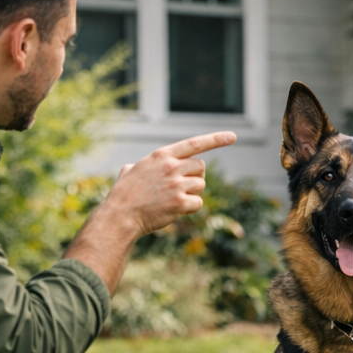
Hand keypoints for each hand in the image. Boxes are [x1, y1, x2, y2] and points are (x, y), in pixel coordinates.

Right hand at [64, 132, 235, 291]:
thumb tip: (132, 167)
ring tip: (172, 199)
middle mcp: (171, 166)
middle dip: (195, 177)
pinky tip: (174, 210)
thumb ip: (140, 166)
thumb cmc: (123, 195)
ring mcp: (176, 184)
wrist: (120, 215)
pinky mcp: (180, 202)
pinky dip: (190, 208)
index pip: (194, 143)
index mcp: (161, 156)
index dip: (215, 139)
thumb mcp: (130, 171)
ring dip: (191, 193)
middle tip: (180, 187)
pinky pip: (198, 203)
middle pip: (201, 167)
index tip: (232, 136)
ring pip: (200, 185)